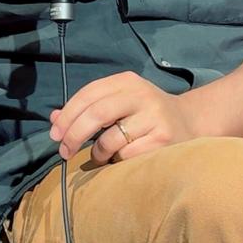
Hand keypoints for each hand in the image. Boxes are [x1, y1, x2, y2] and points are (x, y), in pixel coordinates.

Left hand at [49, 70, 201, 163]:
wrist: (190, 123)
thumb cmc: (145, 114)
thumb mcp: (118, 102)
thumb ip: (86, 108)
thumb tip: (52, 119)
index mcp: (127, 81)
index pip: (88, 94)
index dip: (67, 115)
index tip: (54, 134)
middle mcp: (141, 95)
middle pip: (96, 114)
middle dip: (74, 135)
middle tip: (64, 152)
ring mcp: (154, 117)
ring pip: (110, 139)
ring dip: (97, 153)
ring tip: (100, 156)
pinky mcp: (163, 140)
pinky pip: (126, 156)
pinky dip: (117, 161)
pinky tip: (121, 158)